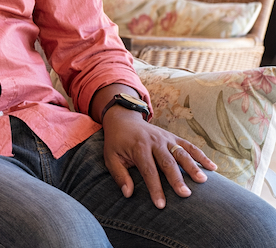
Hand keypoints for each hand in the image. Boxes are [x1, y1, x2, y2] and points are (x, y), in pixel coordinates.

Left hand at [102, 105, 216, 208]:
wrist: (123, 119)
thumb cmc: (117, 142)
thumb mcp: (111, 157)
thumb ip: (119, 175)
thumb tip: (127, 194)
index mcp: (138, 147)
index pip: (148, 171)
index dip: (155, 188)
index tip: (161, 205)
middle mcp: (154, 142)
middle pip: (167, 162)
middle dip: (177, 179)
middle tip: (185, 195)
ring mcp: (165, 138)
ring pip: (181, 153)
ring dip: (193, 166)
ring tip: (203, 181)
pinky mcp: (173, 137)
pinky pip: (189, 146)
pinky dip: (201, 156)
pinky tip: (213, 168)